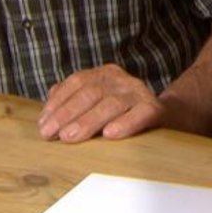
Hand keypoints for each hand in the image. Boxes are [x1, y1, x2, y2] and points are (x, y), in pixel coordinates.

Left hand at [38, 63, 165, 141]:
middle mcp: (121, 79)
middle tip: (52, 134)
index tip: (43, 124)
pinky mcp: (155, 109)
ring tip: (71, 137)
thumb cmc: (123, 115)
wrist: (168, 116)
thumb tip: (48, 109)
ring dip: (89, 121)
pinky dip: (125, 124)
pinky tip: (111, 134)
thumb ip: (74, 103)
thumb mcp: (97, 105)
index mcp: (104, 75)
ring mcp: (139, 92)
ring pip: (111, 103)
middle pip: (91, 92)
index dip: (58, 103)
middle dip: (67, 114)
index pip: (76, 83)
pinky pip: (140, 115)